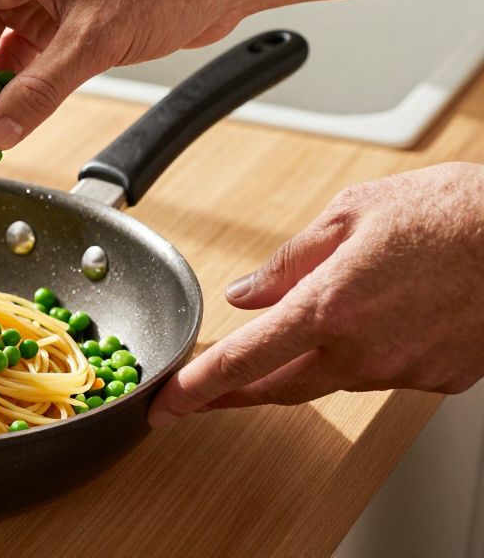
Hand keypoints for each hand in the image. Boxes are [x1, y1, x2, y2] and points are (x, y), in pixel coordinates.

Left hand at [148, 162, 483, 426]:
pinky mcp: (440, 379)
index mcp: (329, 307)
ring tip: (288, 340)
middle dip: (233, 394)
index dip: (196, 388)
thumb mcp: (352, 214)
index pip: (242, 361)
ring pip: (331, 379)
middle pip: (278, 386)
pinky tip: (374, 324)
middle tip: (200, 398)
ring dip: (300, 366)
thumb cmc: (456, 213)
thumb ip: (289, 261)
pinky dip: (362, 355)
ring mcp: (404, 371)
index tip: (165, 404)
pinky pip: (382, 373)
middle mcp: (363, 351)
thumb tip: (246, 293)